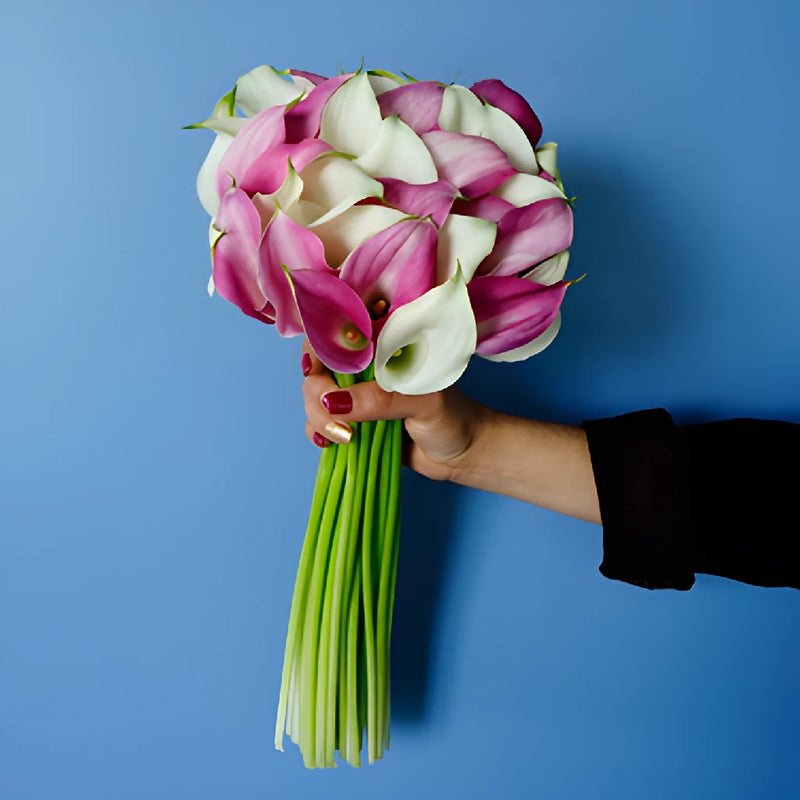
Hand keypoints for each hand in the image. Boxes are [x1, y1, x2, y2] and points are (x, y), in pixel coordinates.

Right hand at [300, 341, 486, 481]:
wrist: (462, 453)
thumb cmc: (453, 417)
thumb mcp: (423, 403)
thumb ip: (380, 399)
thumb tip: (332, 401)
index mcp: (386, 344)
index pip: (338, 329)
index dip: (321, 347)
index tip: (318, 372)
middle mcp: (366, 364)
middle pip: (318, 365)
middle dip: (317, 393)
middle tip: (338, 420)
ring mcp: (355, 392)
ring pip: (314, 394)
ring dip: (318, 416)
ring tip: (344, 437)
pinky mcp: (351, 419)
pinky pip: (318, 419)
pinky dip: (317, 430)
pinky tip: (328, 442)